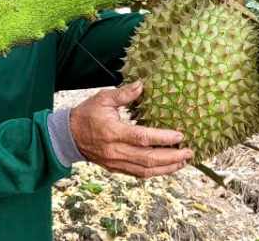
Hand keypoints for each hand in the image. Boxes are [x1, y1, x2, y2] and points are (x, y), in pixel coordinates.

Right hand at [68, 81, 193, 177]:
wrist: (69, 136)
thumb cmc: (87, 114)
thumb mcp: (103, 98)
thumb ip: (123, 94)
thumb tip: (142, 85)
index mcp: (114, 132)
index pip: (143, 138)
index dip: (163, 138)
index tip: (180, 136)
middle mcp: (116, 151)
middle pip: (148, 159)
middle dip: (171, 157)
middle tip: (188, 152)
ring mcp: (116, 162)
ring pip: (145, 171)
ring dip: (166, 168)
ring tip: (183, 163)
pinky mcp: (116, 168)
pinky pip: (138, 174)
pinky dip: (154, 172)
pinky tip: (166, 167)